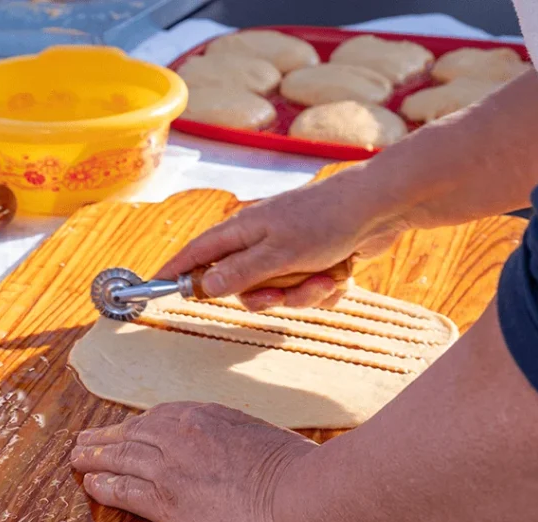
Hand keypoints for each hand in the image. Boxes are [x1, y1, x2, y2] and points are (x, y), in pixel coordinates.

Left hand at [69, 402, 317, 521]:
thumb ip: (240, 442)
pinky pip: (122, 490)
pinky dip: (102, 486)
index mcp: (208, 416)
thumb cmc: (300, 474)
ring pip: (119, 457)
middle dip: (105, 437)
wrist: (301, 498)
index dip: (136, 426)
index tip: (124, 429)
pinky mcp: (165, 501)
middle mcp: (182, 434)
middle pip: (132, 433)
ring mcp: (170, 466)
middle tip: (84, 440)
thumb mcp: (265, 441)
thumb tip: (240, 455)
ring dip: (93, 458)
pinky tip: (89, 485)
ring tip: (76, 459)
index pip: (159, 417)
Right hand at [156, 169, 407, 311]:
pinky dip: (325, 289)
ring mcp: (290, 250)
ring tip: (323, 276)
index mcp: (244, 230)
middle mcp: (263, 239)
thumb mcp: (278, 254)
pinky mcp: (316, 260)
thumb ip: (239, 273)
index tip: (157, 286)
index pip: (198, 252)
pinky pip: (308, 291)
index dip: (177, 270)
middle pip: (242, 285)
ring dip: (304, 294)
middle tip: (282, 291)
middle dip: (266, 296)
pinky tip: (340, 274)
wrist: (381, 208)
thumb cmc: (326, 222)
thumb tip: (203, 287)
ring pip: (280, 293)